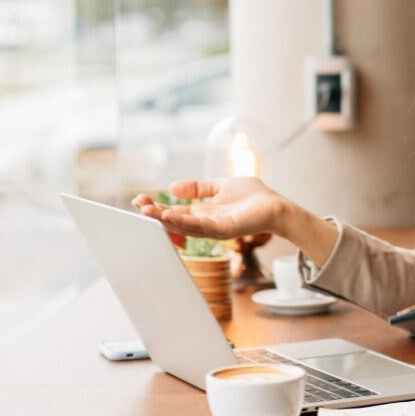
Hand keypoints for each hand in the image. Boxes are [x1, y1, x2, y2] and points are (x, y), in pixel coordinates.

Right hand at [131, 177, 285, 240]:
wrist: (276, 206)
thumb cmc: (253, 197)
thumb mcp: (219, 186)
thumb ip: (198, 187)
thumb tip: (171, 187)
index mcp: (203, 213)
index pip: (174, 211)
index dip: (157, 206)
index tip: (140, 199)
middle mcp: (205, 223)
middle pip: (175, 220)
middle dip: (155, 214)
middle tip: (138, 205)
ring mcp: (214, 228)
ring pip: (184, 225)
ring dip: (165, 219)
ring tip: (147, 211)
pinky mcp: (224, 229)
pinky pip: (200, 227)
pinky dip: (184, 222)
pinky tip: (171, 215)